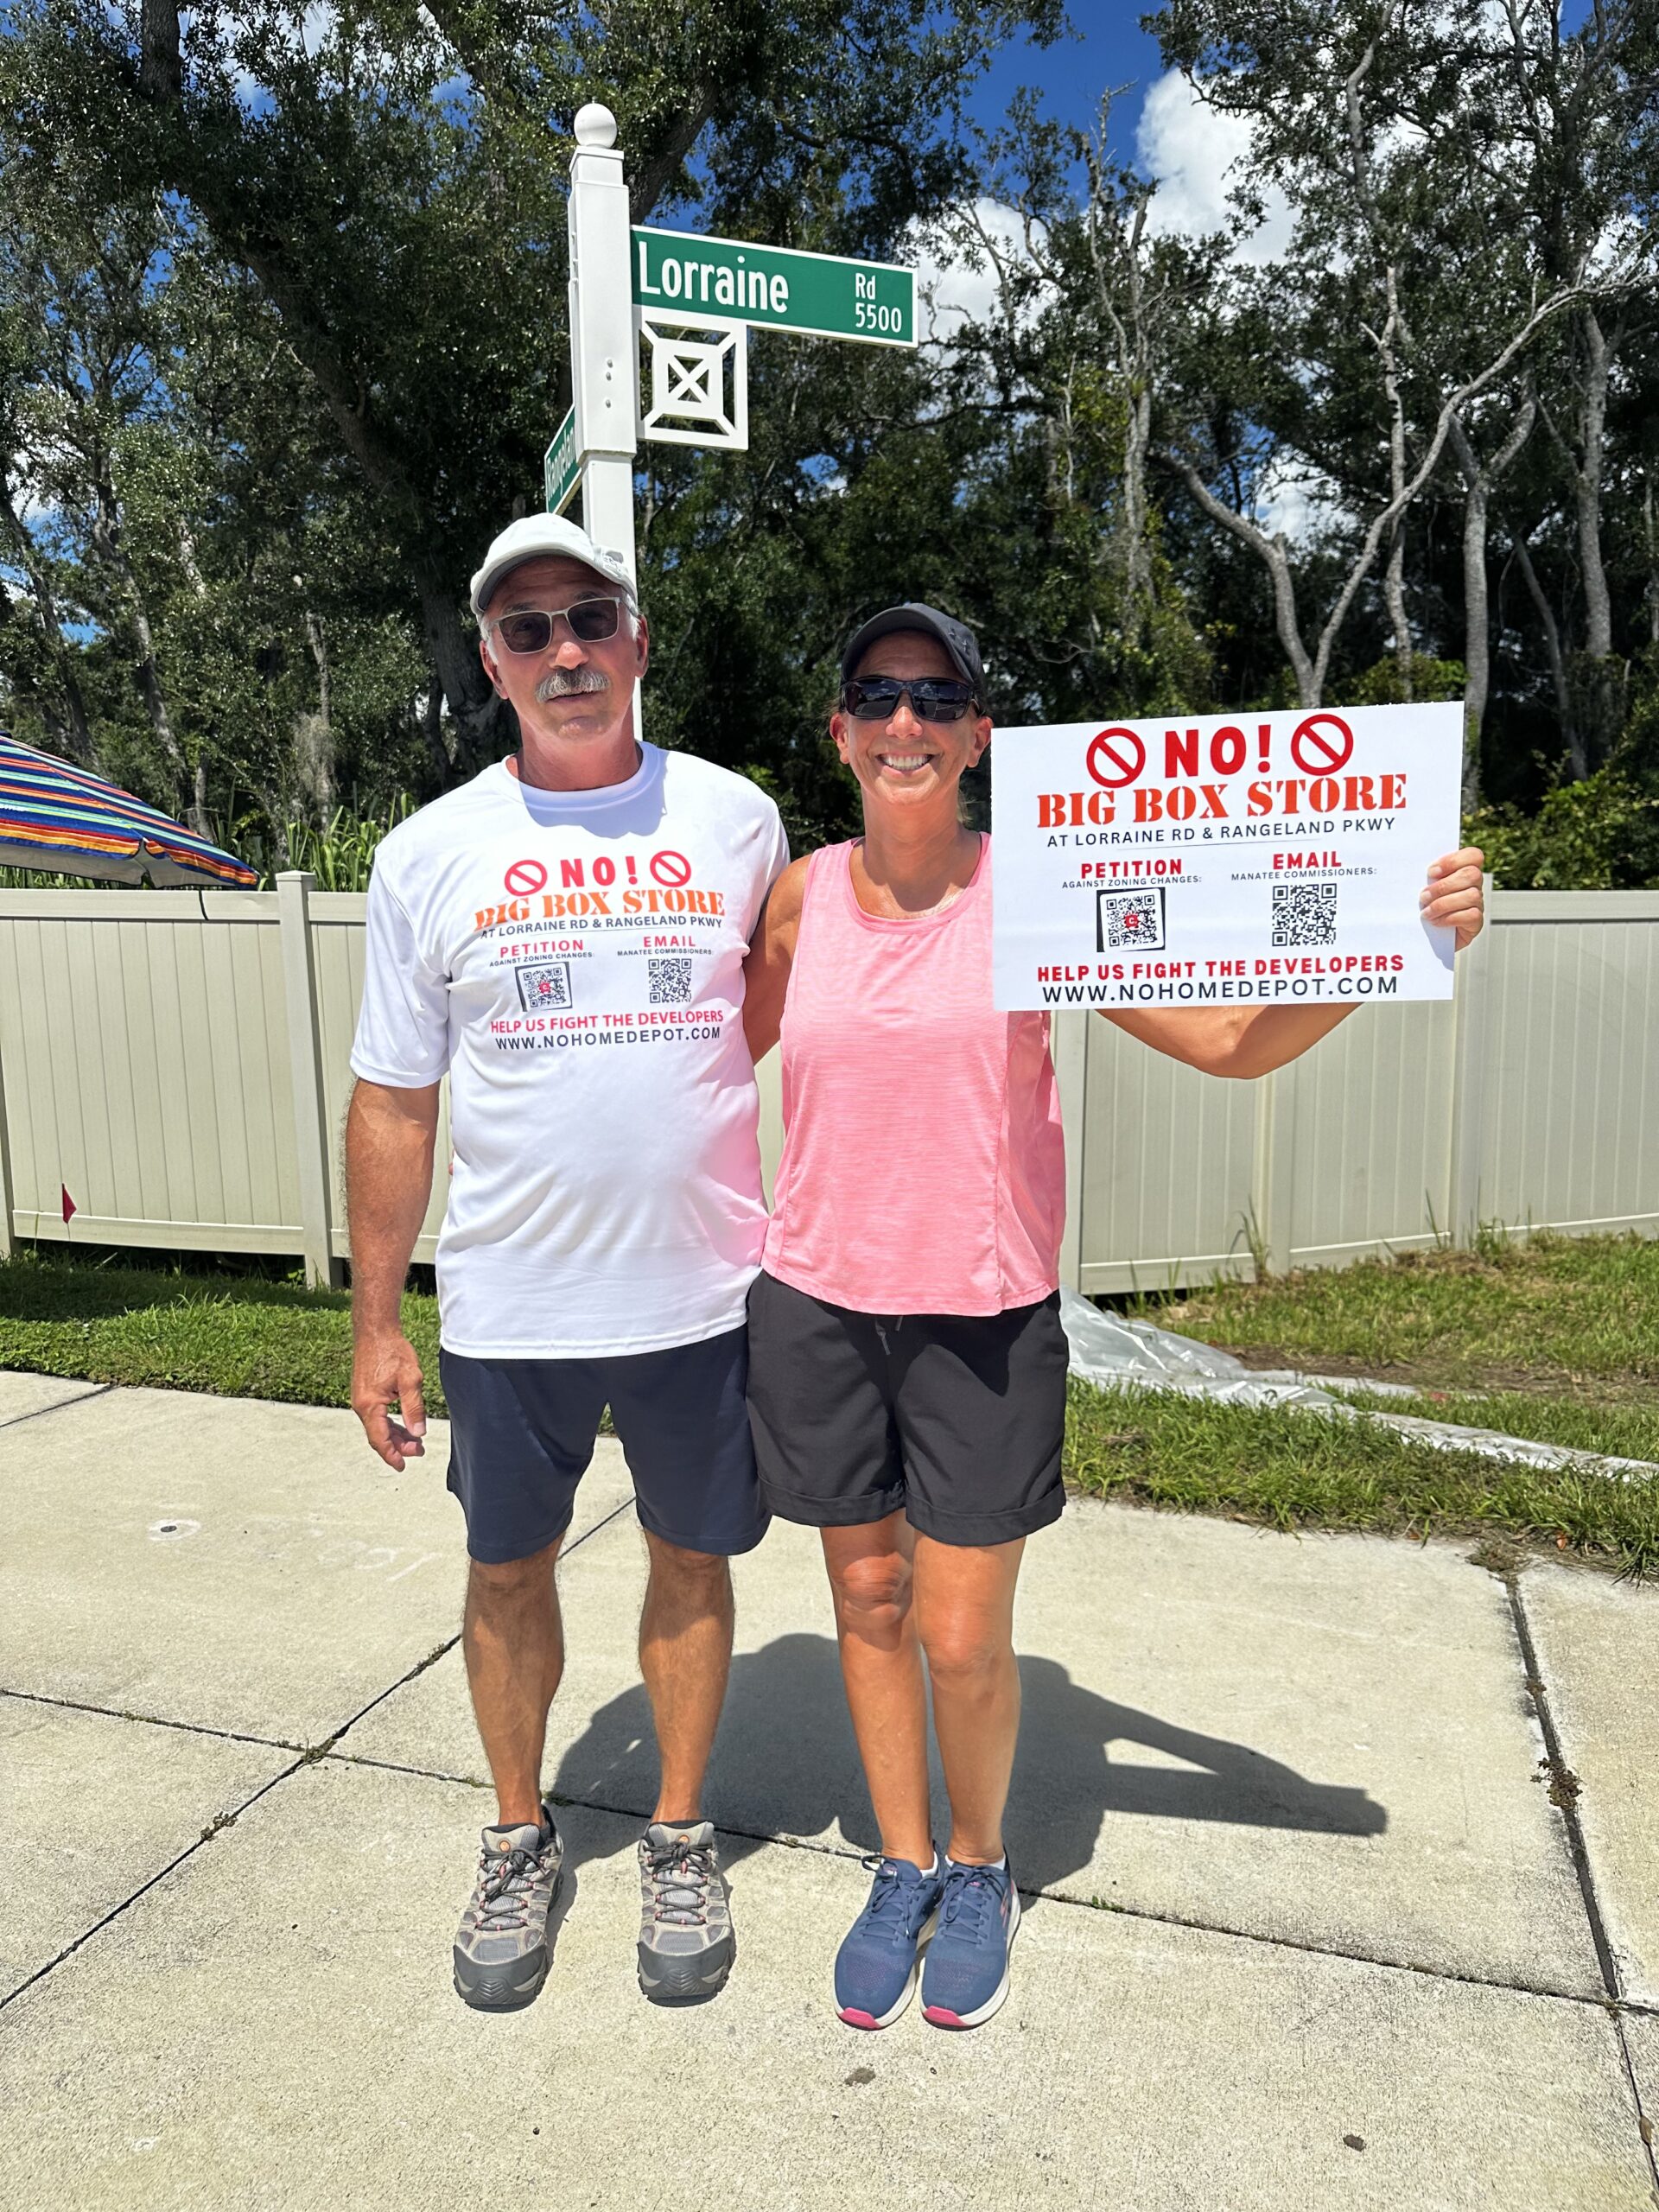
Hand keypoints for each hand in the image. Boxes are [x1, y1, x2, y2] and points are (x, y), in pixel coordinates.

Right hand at [351, 1330, 426, 1470]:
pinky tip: (404, 1425)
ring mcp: (361, 1399)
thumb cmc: (392, 1350)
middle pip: (378, 1435)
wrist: (375, 1330)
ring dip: (395, 1435)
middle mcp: (361, 1405)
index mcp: (370, 1405)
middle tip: (419, 1451)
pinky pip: (377, 1416)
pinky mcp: (365, 1392)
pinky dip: (390, 1424)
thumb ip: (414, 1408)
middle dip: (398, 1447)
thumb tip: (418, 1433)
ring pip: (378, 1426)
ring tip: (416, 1441)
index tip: (402, 1466)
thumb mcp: (411, 1379)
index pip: (379, 1439)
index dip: (392, 1455)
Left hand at [1421, 847, 1484, 951]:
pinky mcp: (1476, 923)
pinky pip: (1471, 915)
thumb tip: (1415, 870)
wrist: (1425, 937)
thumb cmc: (1423, 907)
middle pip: (1472, 874)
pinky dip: (1450, 918)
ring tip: (1426, 913)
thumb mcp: (1424, 888)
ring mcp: (1478, 904)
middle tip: (1424, 896)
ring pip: (1472, 895)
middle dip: (1443, 886)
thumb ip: (1427, 877)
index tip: (1431, 872)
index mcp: (1463, 871)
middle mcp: (1475, 886)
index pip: (1473, 856)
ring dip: (1444, 904)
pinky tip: (1436, 922)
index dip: (1454, 861)